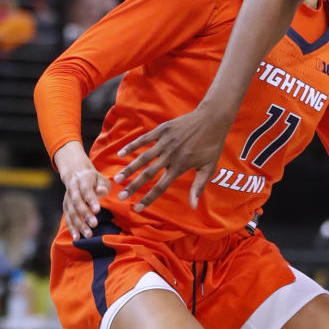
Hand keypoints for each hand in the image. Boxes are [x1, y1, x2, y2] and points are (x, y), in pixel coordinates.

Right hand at [54, 142, 109, 238]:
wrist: (76, 175)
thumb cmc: (93, 179)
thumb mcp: (101, 178)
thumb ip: (103, 185)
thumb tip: (102, 191)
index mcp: (82, 180)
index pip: (86, 191)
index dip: (91, 200)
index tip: (97, 210)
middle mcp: (72, 190)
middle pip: (77, 203)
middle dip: (85, 214)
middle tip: (94, 224)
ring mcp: (67, 199)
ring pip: (71, 212)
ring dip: (79, 224)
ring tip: (88, 234)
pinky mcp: (66, 207)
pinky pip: (68, 218)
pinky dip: (72, 228)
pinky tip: (77, 237)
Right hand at [115, 108, 229, 210]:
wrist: (212, 119)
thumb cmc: (212, 145)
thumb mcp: (209, 168)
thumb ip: (198, 187)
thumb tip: (193, 207)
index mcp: (181, 166)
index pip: (161, 186)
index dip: (148, 198)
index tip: (137, 208)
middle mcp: (170, 155)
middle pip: (148, 174)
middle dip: (133, 187)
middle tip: (119, 197)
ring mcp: (165, 141)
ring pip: (143, 157)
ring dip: (129, 169)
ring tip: (116, 179)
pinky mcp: (163, 130)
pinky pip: (144, 139)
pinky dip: (132, 146)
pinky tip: (121, 153)